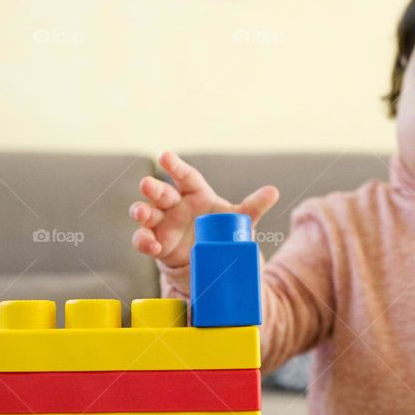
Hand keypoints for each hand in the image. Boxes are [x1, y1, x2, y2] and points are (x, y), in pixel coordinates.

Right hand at [130, 151, 279, 268]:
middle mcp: (174, 204)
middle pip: (160, 193)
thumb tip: (274, 192)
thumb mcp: (238, 219)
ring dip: (140, 212)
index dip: (174, 165)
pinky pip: (143, 240)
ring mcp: (162, 223)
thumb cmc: (221, 230)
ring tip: (142, 214)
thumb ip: (253, 206)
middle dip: (152, 188)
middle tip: (147, 185)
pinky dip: (144, 242)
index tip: (164, 156)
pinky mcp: (156, 243)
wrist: (212, 259)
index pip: (184, 176)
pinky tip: (152, 246)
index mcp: (194, 193)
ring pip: (145, 213)